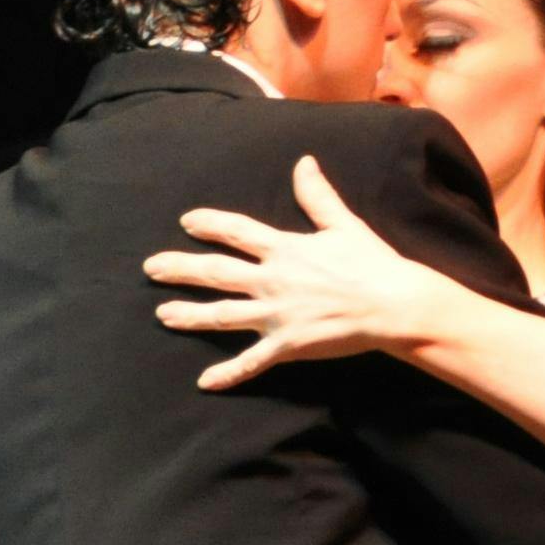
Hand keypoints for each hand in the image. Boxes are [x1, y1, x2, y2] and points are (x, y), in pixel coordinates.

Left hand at [142, 156, 442, 389]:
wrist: (394, 304)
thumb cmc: (372, 263)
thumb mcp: (343, 224)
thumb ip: (318, 196)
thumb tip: (304, 162)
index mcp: (285, 249)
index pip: (238, 232)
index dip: (210, 225)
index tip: (186, 221)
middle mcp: (273, 280)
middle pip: (216, 273)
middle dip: (181, 269)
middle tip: (151, 267)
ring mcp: (276, 315)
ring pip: (222, 316)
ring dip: (189, 315)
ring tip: (162, 314)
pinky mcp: (287, 345)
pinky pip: (251, 362)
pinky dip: (228, 374)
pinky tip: (204, 383)